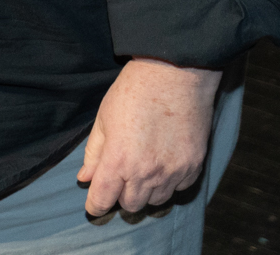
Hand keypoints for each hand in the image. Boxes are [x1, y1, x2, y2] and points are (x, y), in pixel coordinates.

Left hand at [75, 57, 222, 215]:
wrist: (176, 74)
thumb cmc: (134, 91)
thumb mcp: (104, 118)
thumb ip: (94, 152)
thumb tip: (85, 178)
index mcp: (118, 160)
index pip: (102, 200)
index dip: (95, 205)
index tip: (95, 203)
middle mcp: (146, 172)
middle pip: (130, 205)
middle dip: (122, 195)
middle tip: (122, 176)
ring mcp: (173, 172)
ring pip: (156, 201)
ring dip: (147, 191)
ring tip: (144, 167)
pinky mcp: (194, 166)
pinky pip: (179, 188)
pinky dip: (170, 182)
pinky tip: (165, 162)